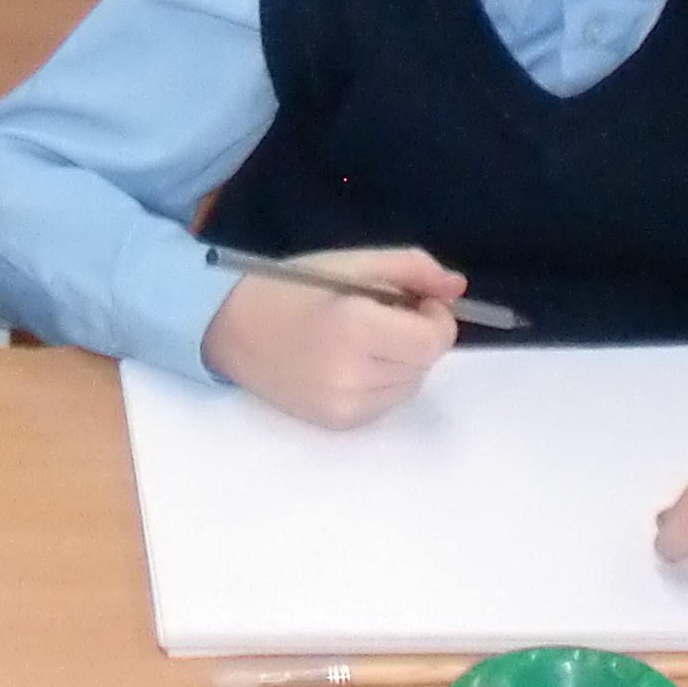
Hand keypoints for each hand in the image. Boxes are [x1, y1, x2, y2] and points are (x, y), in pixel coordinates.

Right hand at [201, 247, 463, 429]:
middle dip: (417, 336)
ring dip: (401, 361)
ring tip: (361, 338)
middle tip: (381, 315)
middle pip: (425, 363)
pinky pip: (386, 403)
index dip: (435, 317)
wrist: (230, 329)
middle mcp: (354, 374)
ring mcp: (345, 406)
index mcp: (357, 327)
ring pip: (410, 385)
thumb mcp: (350, 263)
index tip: (413, 301)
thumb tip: (458, 288)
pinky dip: (381, 381)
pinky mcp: (337, 424)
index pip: (436, 339)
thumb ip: (412, 269)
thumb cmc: (290, 287)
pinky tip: (349, 361)